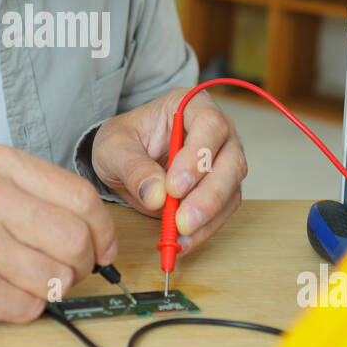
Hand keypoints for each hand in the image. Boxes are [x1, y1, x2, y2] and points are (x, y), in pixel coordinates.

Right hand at [0, 143, 117, 325]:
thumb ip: (30, 192)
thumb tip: (92, 227)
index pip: (80, 198)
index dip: (101, 229)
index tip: (100, 245)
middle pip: (77, 240)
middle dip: (82, 263)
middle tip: (67, 268)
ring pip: (59, 278)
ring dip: (53, 288)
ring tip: (26, 280)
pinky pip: (30, 308)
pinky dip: (24, 308)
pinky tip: (0, 294)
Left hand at [90, 88, 247, 254]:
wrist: (125, 159)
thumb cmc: (123, 142)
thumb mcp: (114, 149)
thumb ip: (134, 168)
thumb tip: (156, 195)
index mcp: (191, 105)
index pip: (209, 124)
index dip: (198, 156)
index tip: (175, 187)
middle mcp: (216, 130)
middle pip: (231, 159)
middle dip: (209, 194)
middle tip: (182, 220)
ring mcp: (224, 159)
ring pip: (232, 187)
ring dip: (209, 215)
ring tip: (181, 235)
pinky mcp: (222, 187)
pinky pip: (224, 209)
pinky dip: (206, 228)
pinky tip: (185, 241)